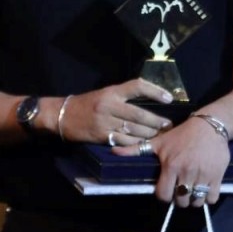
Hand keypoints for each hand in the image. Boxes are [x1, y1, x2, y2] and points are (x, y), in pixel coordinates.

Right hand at [59, 79, 173, 144]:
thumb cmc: (87, 103)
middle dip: (156, 121)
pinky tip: (144, 145)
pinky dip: (136, 144)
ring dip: (149, 134)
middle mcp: (109, 105)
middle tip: (168, 125)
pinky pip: (124, 142)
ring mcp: (106, 122)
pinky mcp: (102, 136)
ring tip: (160, 136)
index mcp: (112, 91)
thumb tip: (148, 101)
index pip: (137, 86)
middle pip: (139, 114)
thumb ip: (124, 96)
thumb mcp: (105, 93)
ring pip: (134, 130)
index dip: (155, 91)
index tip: (169, 98)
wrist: (62, 115)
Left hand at [114, 117, 229, 207]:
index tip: (167, 189)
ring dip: (194, 200)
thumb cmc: (181, 135)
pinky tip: (205, 189)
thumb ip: (135, 149)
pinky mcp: (217, 176)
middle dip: (179, 199)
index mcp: (171, 166)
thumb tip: (113, 150)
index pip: (163, 195)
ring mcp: (202, 175)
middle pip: (180, 201)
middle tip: (180, 190)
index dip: (164, 195)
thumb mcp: (158, 141)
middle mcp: (186, 172)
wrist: (209, 127)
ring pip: (196, 202)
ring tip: (192, 191)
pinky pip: (212, 198)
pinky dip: (209, 198)